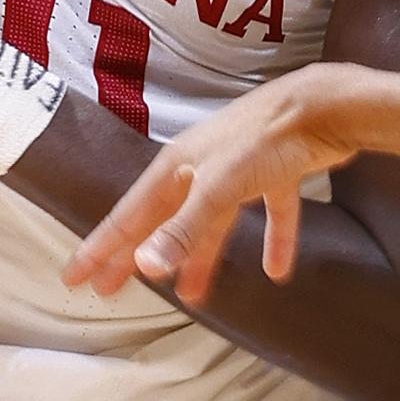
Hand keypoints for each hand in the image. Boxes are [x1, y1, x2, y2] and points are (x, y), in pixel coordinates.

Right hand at [63, 58, 380, 304]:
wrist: (324, 106)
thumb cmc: (266, 138)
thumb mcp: (219, 188)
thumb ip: (184, 230)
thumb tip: (145, 266)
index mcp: (177, 168)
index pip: (129, 216)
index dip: (101, 248)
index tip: (76, 277)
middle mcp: (201, 168)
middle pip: (162, 221)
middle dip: (137, 255)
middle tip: (111, 288)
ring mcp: (238, 170)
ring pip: (212, 222)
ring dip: (201, 256)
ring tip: (189, 294)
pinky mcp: (276, 173)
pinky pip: (269, 213)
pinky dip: (272, 241)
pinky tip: (276, 271)